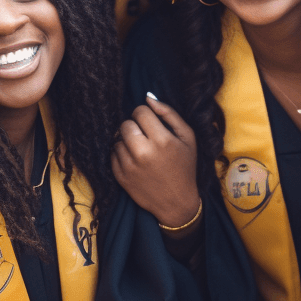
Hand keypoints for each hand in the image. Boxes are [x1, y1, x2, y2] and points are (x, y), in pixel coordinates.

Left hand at [111, 95, 200, 227]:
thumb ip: (169, 114)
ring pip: (117, 139)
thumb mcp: (187, 137)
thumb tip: (148, 98)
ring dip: (127, 140)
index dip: (144, 114)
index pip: (140, 111)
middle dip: (134, 126)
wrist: (177, 203)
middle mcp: (143, 153)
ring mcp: (130, 167)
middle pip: (126, 124)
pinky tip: (134, 160)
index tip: (150, 122)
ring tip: (140, 148)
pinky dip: (121, 154)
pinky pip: (112, 154)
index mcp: (162, 140)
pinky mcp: (121, 178)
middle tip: (144, 135)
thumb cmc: (184, 166)